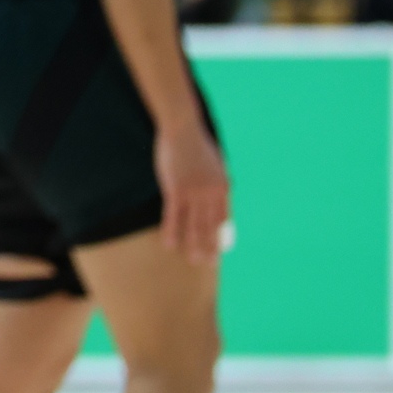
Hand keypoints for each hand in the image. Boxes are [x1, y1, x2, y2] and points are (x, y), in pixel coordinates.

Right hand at [154, 122, 229, 265]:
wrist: (183, 128)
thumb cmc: (196, 142)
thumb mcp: (215, 163)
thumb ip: (217, 180)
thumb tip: (220, 190)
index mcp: (223, 187)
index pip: (223, 218)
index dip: (221, 236)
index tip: (221, 250)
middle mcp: (211, 193)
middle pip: (211, 226)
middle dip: (210, 247)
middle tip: (209, 264)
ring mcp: (194, 193)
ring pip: (194, 225)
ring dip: (193, 245)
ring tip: (193, 261)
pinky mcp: (175, 190)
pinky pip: (173, 216)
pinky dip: (171, 231)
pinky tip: (169, 244)